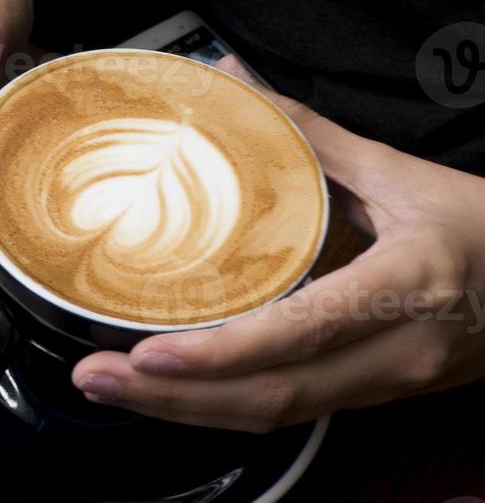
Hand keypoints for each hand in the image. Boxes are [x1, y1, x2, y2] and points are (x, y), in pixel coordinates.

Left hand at [72, 57, 484, 430]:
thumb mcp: (405, 176)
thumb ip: (313, 138)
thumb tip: (234, 84)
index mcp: (407, 287)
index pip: (301, 334)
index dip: (219, 355)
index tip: (144, 353)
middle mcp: (393, 353)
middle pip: (271, 399)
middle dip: (173, 400)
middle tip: (95, 379)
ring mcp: (384, 386)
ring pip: (274, 418)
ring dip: (188, 412)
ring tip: (114, 388)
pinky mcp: (372, 396)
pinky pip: (289, 411)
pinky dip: (224, 407)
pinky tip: (174, 392)